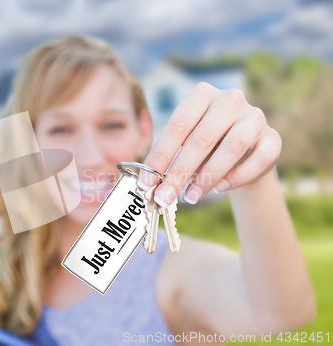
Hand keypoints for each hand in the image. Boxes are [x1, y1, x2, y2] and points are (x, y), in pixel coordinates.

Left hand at [138, 82, 281, 205]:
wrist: (242, 153)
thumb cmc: (205, 147)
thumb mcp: (184, 145)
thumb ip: (170, 158)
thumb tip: (149, 184)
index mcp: (201, 94)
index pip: (177, 126)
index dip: (160, 156)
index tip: (147, 182)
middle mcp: (229, 99)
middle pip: (202, 138)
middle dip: (179, 172)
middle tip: (164, 196)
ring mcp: (254, 116)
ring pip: (233, 146)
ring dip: (208, 176)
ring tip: (190, 196)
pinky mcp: (272, 137)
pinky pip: (259, 158)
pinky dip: (239, 176)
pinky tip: (221, 188)